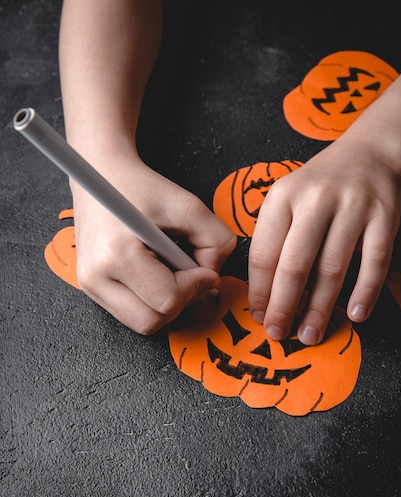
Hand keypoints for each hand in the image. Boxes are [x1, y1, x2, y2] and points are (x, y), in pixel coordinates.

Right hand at [71, 154, 236, 333]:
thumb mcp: (189, 206)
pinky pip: (131, 312)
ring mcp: (89, 285)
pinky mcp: (90, 287)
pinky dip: (151, 301)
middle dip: (181, 302)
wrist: (100, 173)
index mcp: (116, 255)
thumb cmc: (140, 187)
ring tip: (172, 272)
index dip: (196, 287)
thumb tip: (213, 276)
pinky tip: (157, 274)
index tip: (204, 269)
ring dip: (166, 304)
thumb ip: (216, 242)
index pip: (168, 300)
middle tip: (190, 274)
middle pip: (152, 322)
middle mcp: (96, 276)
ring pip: (142, 323)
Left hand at [248, 132, 400, 344]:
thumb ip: (274, 240)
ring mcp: (352, 206)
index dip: (259, 292)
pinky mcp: (384, 216)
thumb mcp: (286, 200)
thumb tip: (265, 296)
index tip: (258, 316)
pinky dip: (366, 292)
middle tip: (279, 334)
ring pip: (332, 269)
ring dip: (320, 309)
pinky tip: (356, 315)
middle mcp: (315, 199)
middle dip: (284, 307)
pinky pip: (375, 262)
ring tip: (311, 334)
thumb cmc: (317, 188)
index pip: (263, 254)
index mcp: (282, 197)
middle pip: (294, 266)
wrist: (367, 153)